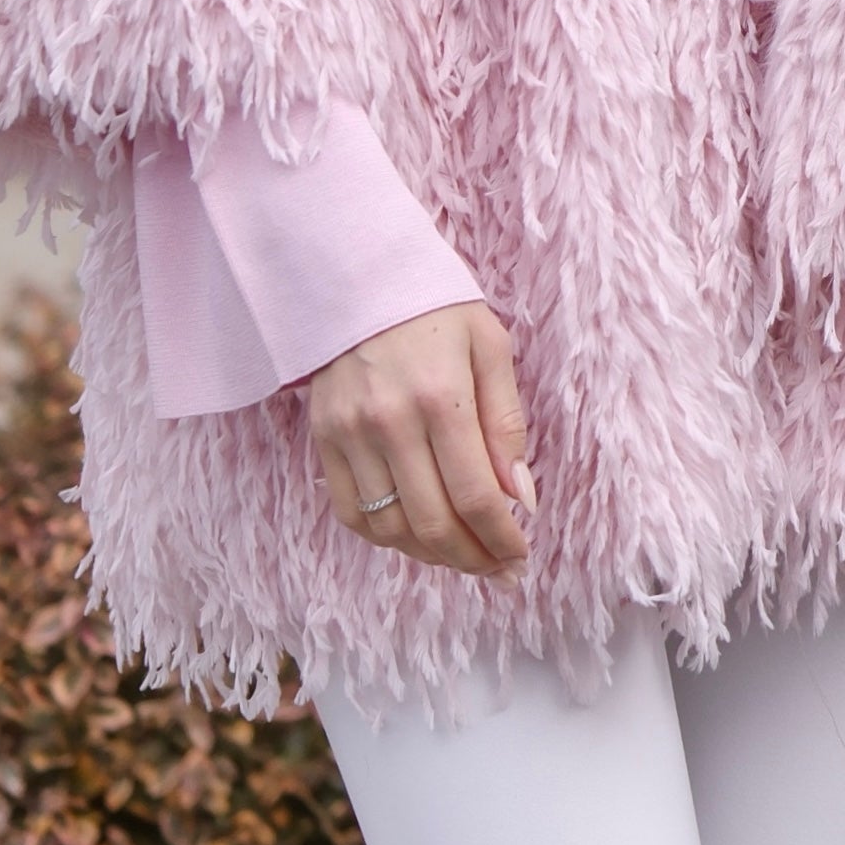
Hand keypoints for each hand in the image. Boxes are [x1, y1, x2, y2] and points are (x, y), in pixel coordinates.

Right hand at [306, 303, 534, 580]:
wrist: (356, 274)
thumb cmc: (436, 307)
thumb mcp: (490, 347)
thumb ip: (506, 424)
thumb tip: (520, 498)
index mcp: (441, 397)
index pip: (475, 496)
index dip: (502, 540)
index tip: (521, 556)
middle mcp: (390, 422)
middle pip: (434, 524)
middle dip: (474, 560)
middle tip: (500, 571)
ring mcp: (350, 434)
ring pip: (392, 529)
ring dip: (433, 557)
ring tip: (464, 558)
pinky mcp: (323, 439)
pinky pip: (351, 513)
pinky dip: (387, 538)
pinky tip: (416, 538)